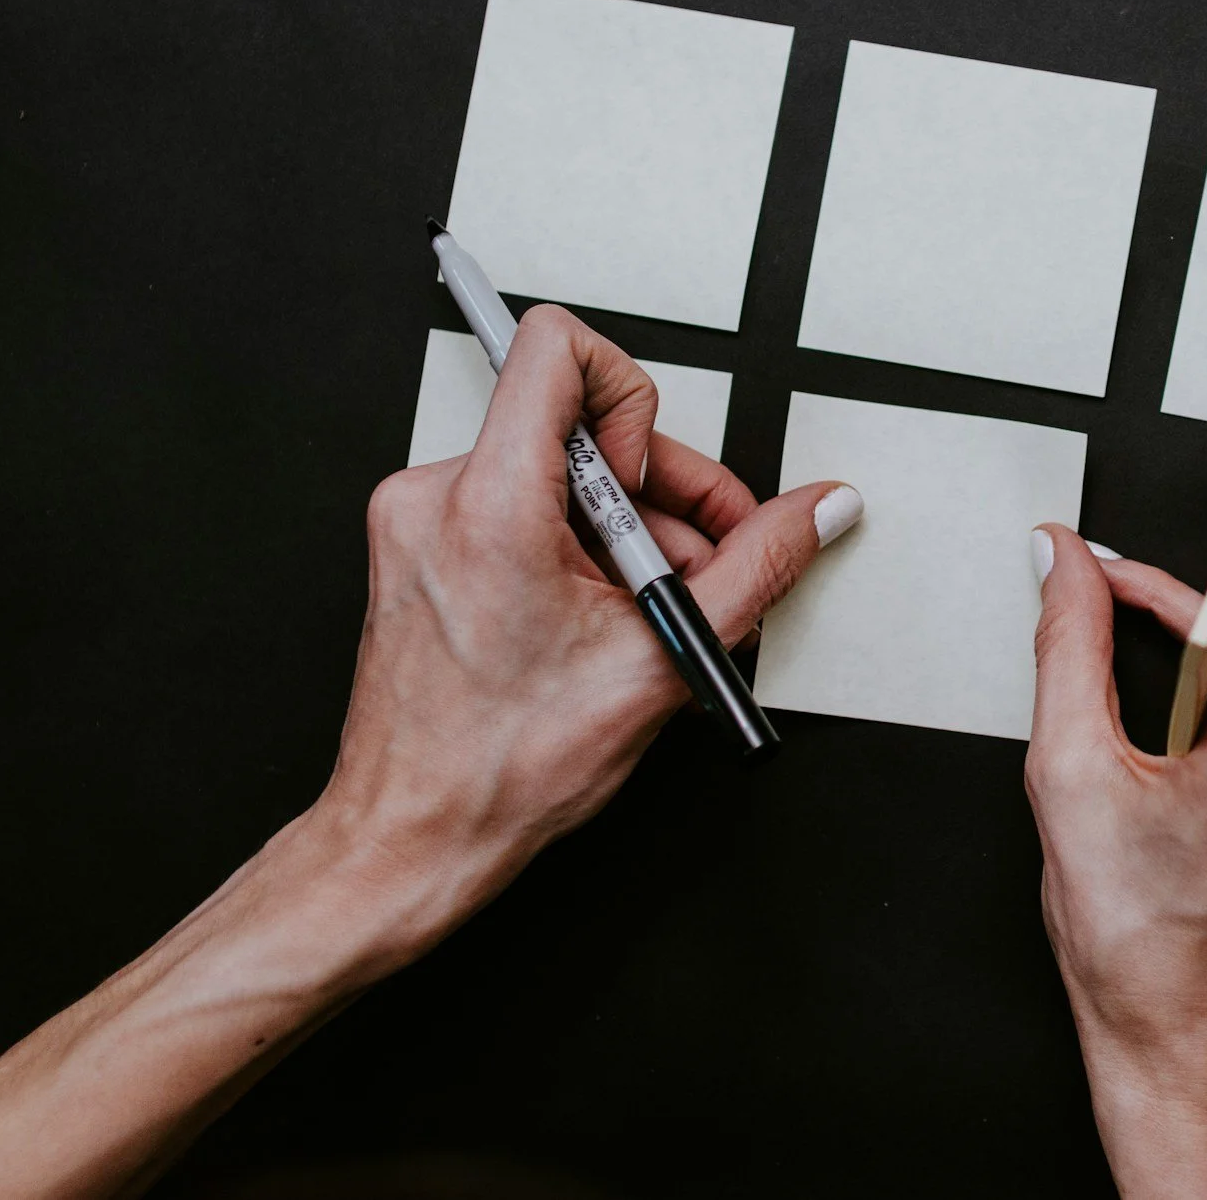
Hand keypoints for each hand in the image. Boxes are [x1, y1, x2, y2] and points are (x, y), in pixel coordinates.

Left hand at [0, 303, 860, 1199]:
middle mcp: (431, 495)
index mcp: (490, 506)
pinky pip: (504, 502)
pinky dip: (563, 543)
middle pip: (564, 408)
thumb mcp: (655, 675)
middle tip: (691, 561)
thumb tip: (816, 509)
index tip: (666, 467)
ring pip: (536, 459)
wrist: (389, 861)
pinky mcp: (401, 553)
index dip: (630, 386)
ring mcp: (406, 523)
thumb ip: (747, 571)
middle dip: (649, 475)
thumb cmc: (494, 789)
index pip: (556, 345)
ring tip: (644, 612)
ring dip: (611, 519)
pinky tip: (588, 625)